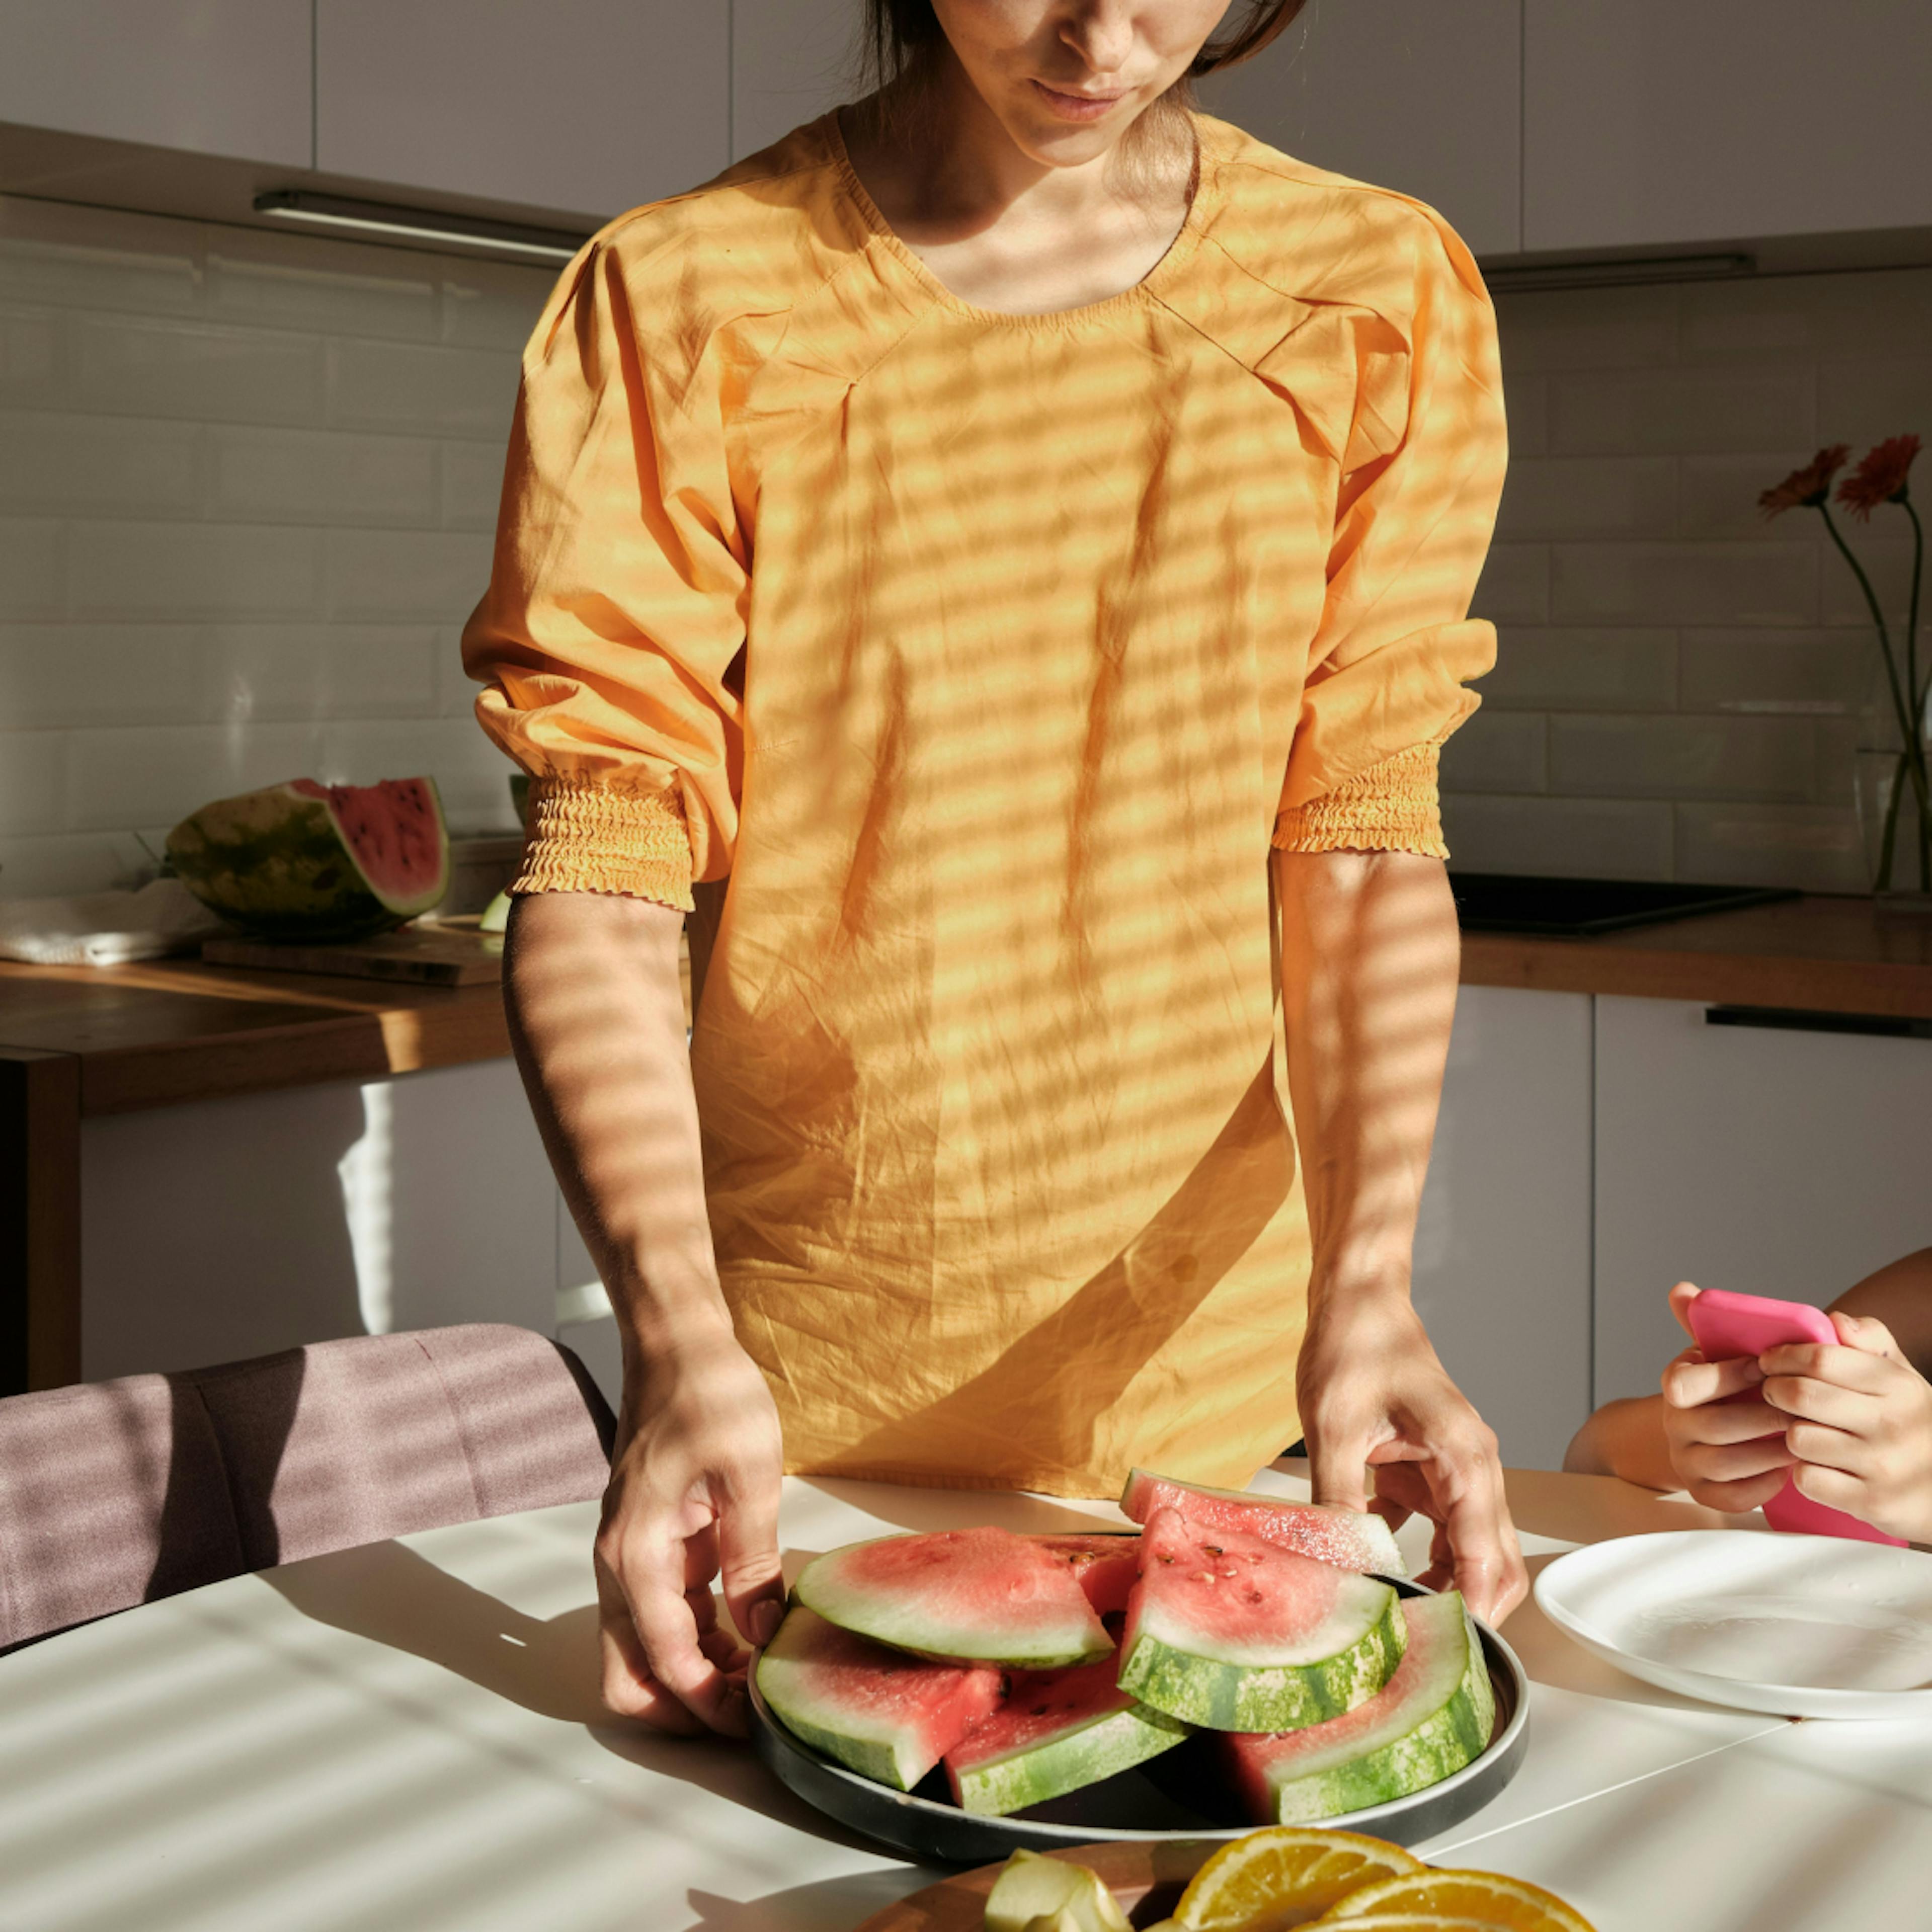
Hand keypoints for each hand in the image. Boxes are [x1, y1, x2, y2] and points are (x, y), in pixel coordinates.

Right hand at [593, 1328, 785, 1734]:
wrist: (677, 1342)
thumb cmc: (709, 1391)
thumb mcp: (747, 1473)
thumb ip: (752, 1559)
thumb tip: (763, 1634)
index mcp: (636, 1551)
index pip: (663, 1658)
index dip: (708, 1702)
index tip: (756, 1718)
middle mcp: (620, 1563)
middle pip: (628, 1676)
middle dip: (680, 1709)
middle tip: (745, 1713)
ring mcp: (633, 1556)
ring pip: (641, 1651)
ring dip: (689, 1678)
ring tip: (756, 1680)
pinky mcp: (654, 1545)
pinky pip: (662, 1614)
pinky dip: (694, 1641)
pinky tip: (745, 1636)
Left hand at [1298, 1285, 1525, 1623]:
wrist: (1357, 1297)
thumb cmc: (1356, 1343)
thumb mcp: (1335, 1426)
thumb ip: (1337, 1500)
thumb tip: (1334, 1565)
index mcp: (1466, 1460)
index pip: (1485, 1559)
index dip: (1469, 1612)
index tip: (1442, 1651)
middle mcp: (1472, 1469)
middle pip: (1493, 1564)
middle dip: (1466, 1610)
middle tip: (1418, 1647)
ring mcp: (1453, 1470)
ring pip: (1463, 1549)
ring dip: (1436, 1585)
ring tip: (1392, 1619)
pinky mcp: (1426, 1467)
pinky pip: (1430, 1526)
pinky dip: (1407, 1552)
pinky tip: (1366, 1566)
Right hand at [1658, 1281, 1794, 1512]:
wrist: (1710, 1432)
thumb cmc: (1733, 1385)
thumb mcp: (1721, 1351)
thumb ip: (1710, 1320)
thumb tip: (1684, 1289)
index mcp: (1677, 1383)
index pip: (1683, 1382)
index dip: (1725, 1375)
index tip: (1766, 1367)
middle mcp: (1674, 1424)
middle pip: (1713, 1425)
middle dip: (1762, 1417)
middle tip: (1803, 1410)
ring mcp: (1686, 1460)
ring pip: (1726, 1462)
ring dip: (1770, 1451)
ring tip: (1804, 1439)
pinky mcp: (1703, 1492)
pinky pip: (1732, 1496)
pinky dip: (1763, 1485)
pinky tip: (1787, 1469)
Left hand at [1761, 1311, 1931, 1543]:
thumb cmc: (1913, 1426)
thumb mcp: (1903, 1379)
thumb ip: (1872, 1341)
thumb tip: (1836, 1321)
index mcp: (1899, 1386)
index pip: (1821, 1359)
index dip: (1783, 1356)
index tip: (1770, 1361)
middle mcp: (1893, 1424)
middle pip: (1800, 1395)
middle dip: (1775, 1391)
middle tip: (1775, 1393)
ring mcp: (1883, 1466)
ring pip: (1798, 1438)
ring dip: (1792, 1435)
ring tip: (1807, 1433)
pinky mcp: (1871, 1503)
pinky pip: (1806, 1478)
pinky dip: (1805, 1472)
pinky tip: (1821, 1466)